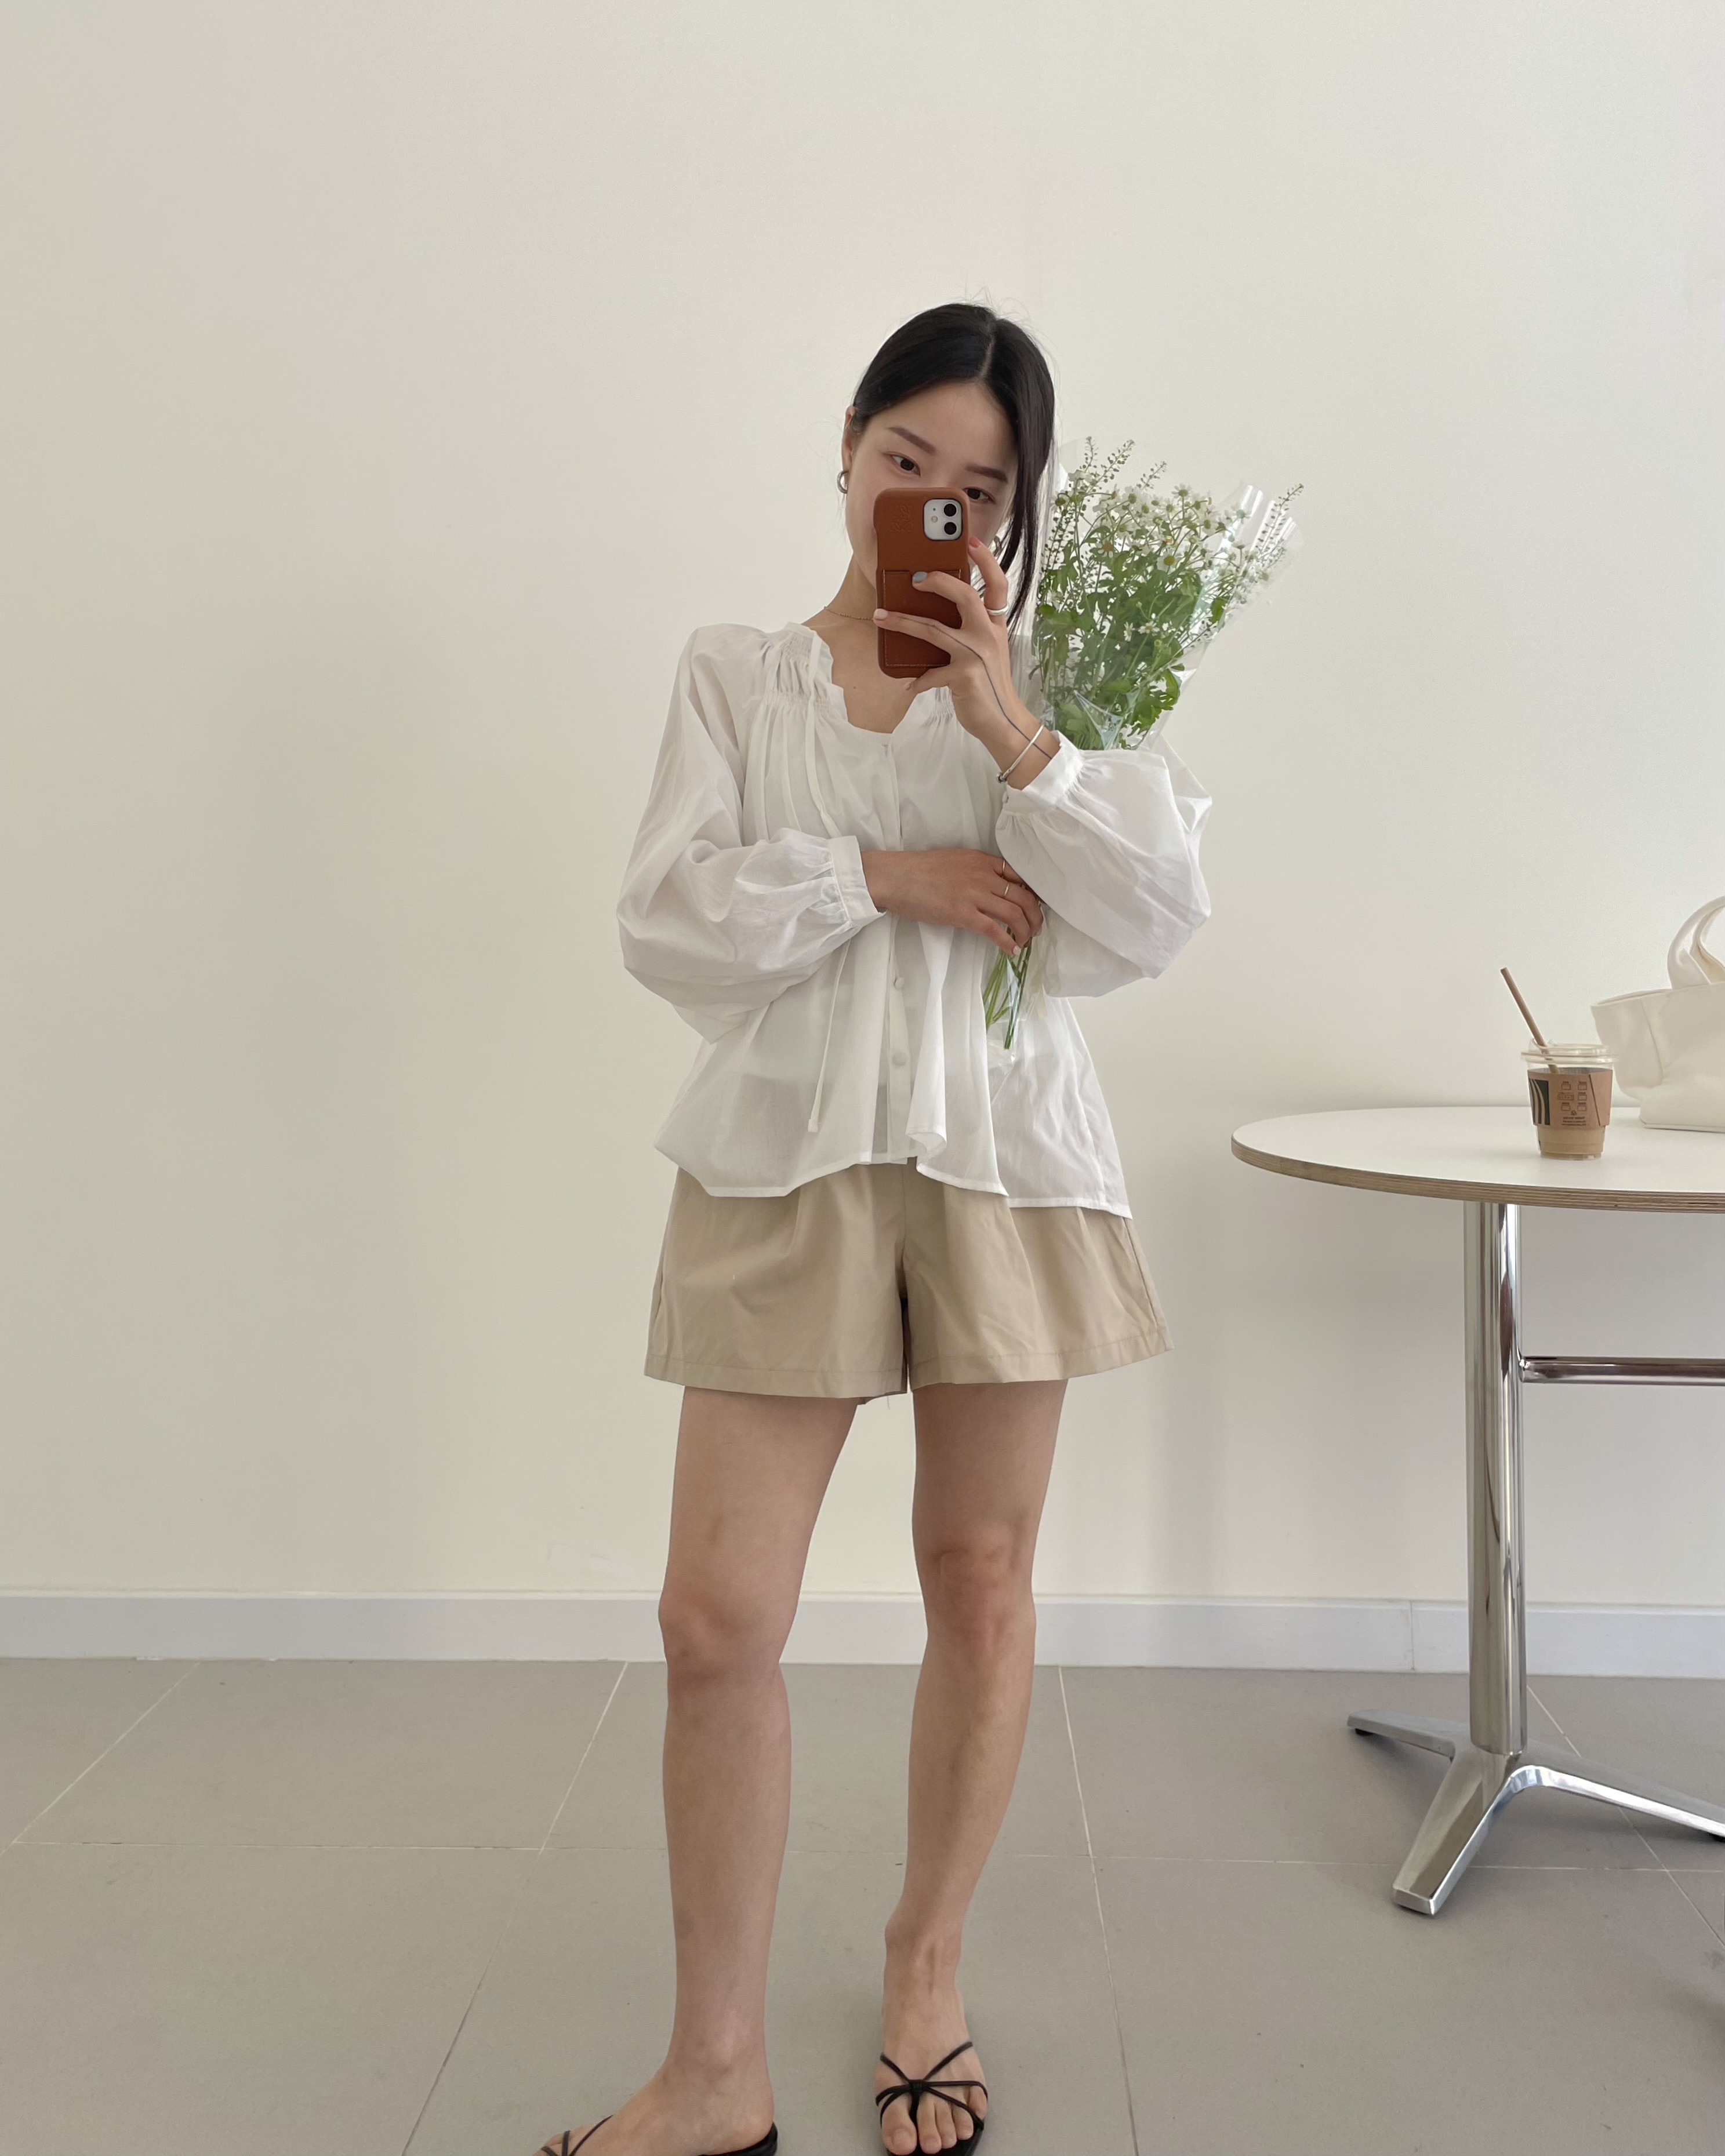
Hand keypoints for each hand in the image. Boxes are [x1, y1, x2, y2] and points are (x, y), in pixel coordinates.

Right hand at [860, 847, 1044, 956]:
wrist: (897, 877)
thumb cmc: (921, 870)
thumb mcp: (956, 860)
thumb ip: (977, 869)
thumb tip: (992, 885)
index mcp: (983, 860)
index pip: (1020, 875)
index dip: (1033, 893)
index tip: (1035, 906)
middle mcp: (984, 875)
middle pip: (1024, 896)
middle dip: (1035, 916)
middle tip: (1036, 928)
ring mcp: (974, 895)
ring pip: (1014, 914)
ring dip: (1026, 931)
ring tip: (1026, 941)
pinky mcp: (963, 914)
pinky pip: (994, 930)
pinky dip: (1007, 942)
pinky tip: (1012, 951)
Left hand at [871, 539, 1057, 784]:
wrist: (1004, 722)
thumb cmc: (988, 686)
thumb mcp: (985, 653)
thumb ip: (969, 632)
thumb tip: (932, 617)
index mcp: (994, 625)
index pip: (997, 583)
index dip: (985, 559)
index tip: (969, 540)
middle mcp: (988, 634)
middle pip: (966, 595)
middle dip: (939, 580)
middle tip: (915, 577)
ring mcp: (977, 654)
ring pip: (935, 629)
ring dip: (903, 622)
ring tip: (881, 617)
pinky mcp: (964, 676)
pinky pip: (930, 673)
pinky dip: (918, 680)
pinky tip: (909, 685)